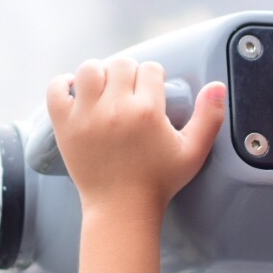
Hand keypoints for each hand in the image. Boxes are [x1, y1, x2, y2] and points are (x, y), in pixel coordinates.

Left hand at [45, 57, 225, 220]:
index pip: (150, 69)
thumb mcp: (193, 152)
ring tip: (104, 90)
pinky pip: (56, 89)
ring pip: (89, 69)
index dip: (153, 78)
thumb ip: (210, 117)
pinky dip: (63, 85)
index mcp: (147, 111)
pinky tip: (76, 92)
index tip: (151, 92)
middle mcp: (115, 108)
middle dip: (128, 74)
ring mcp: (86, 116)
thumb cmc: (158, 182)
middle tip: (128, 93)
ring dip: (98, 74)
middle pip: (121, 64)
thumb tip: (216, 86)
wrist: (121, 209)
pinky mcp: (65, 126)